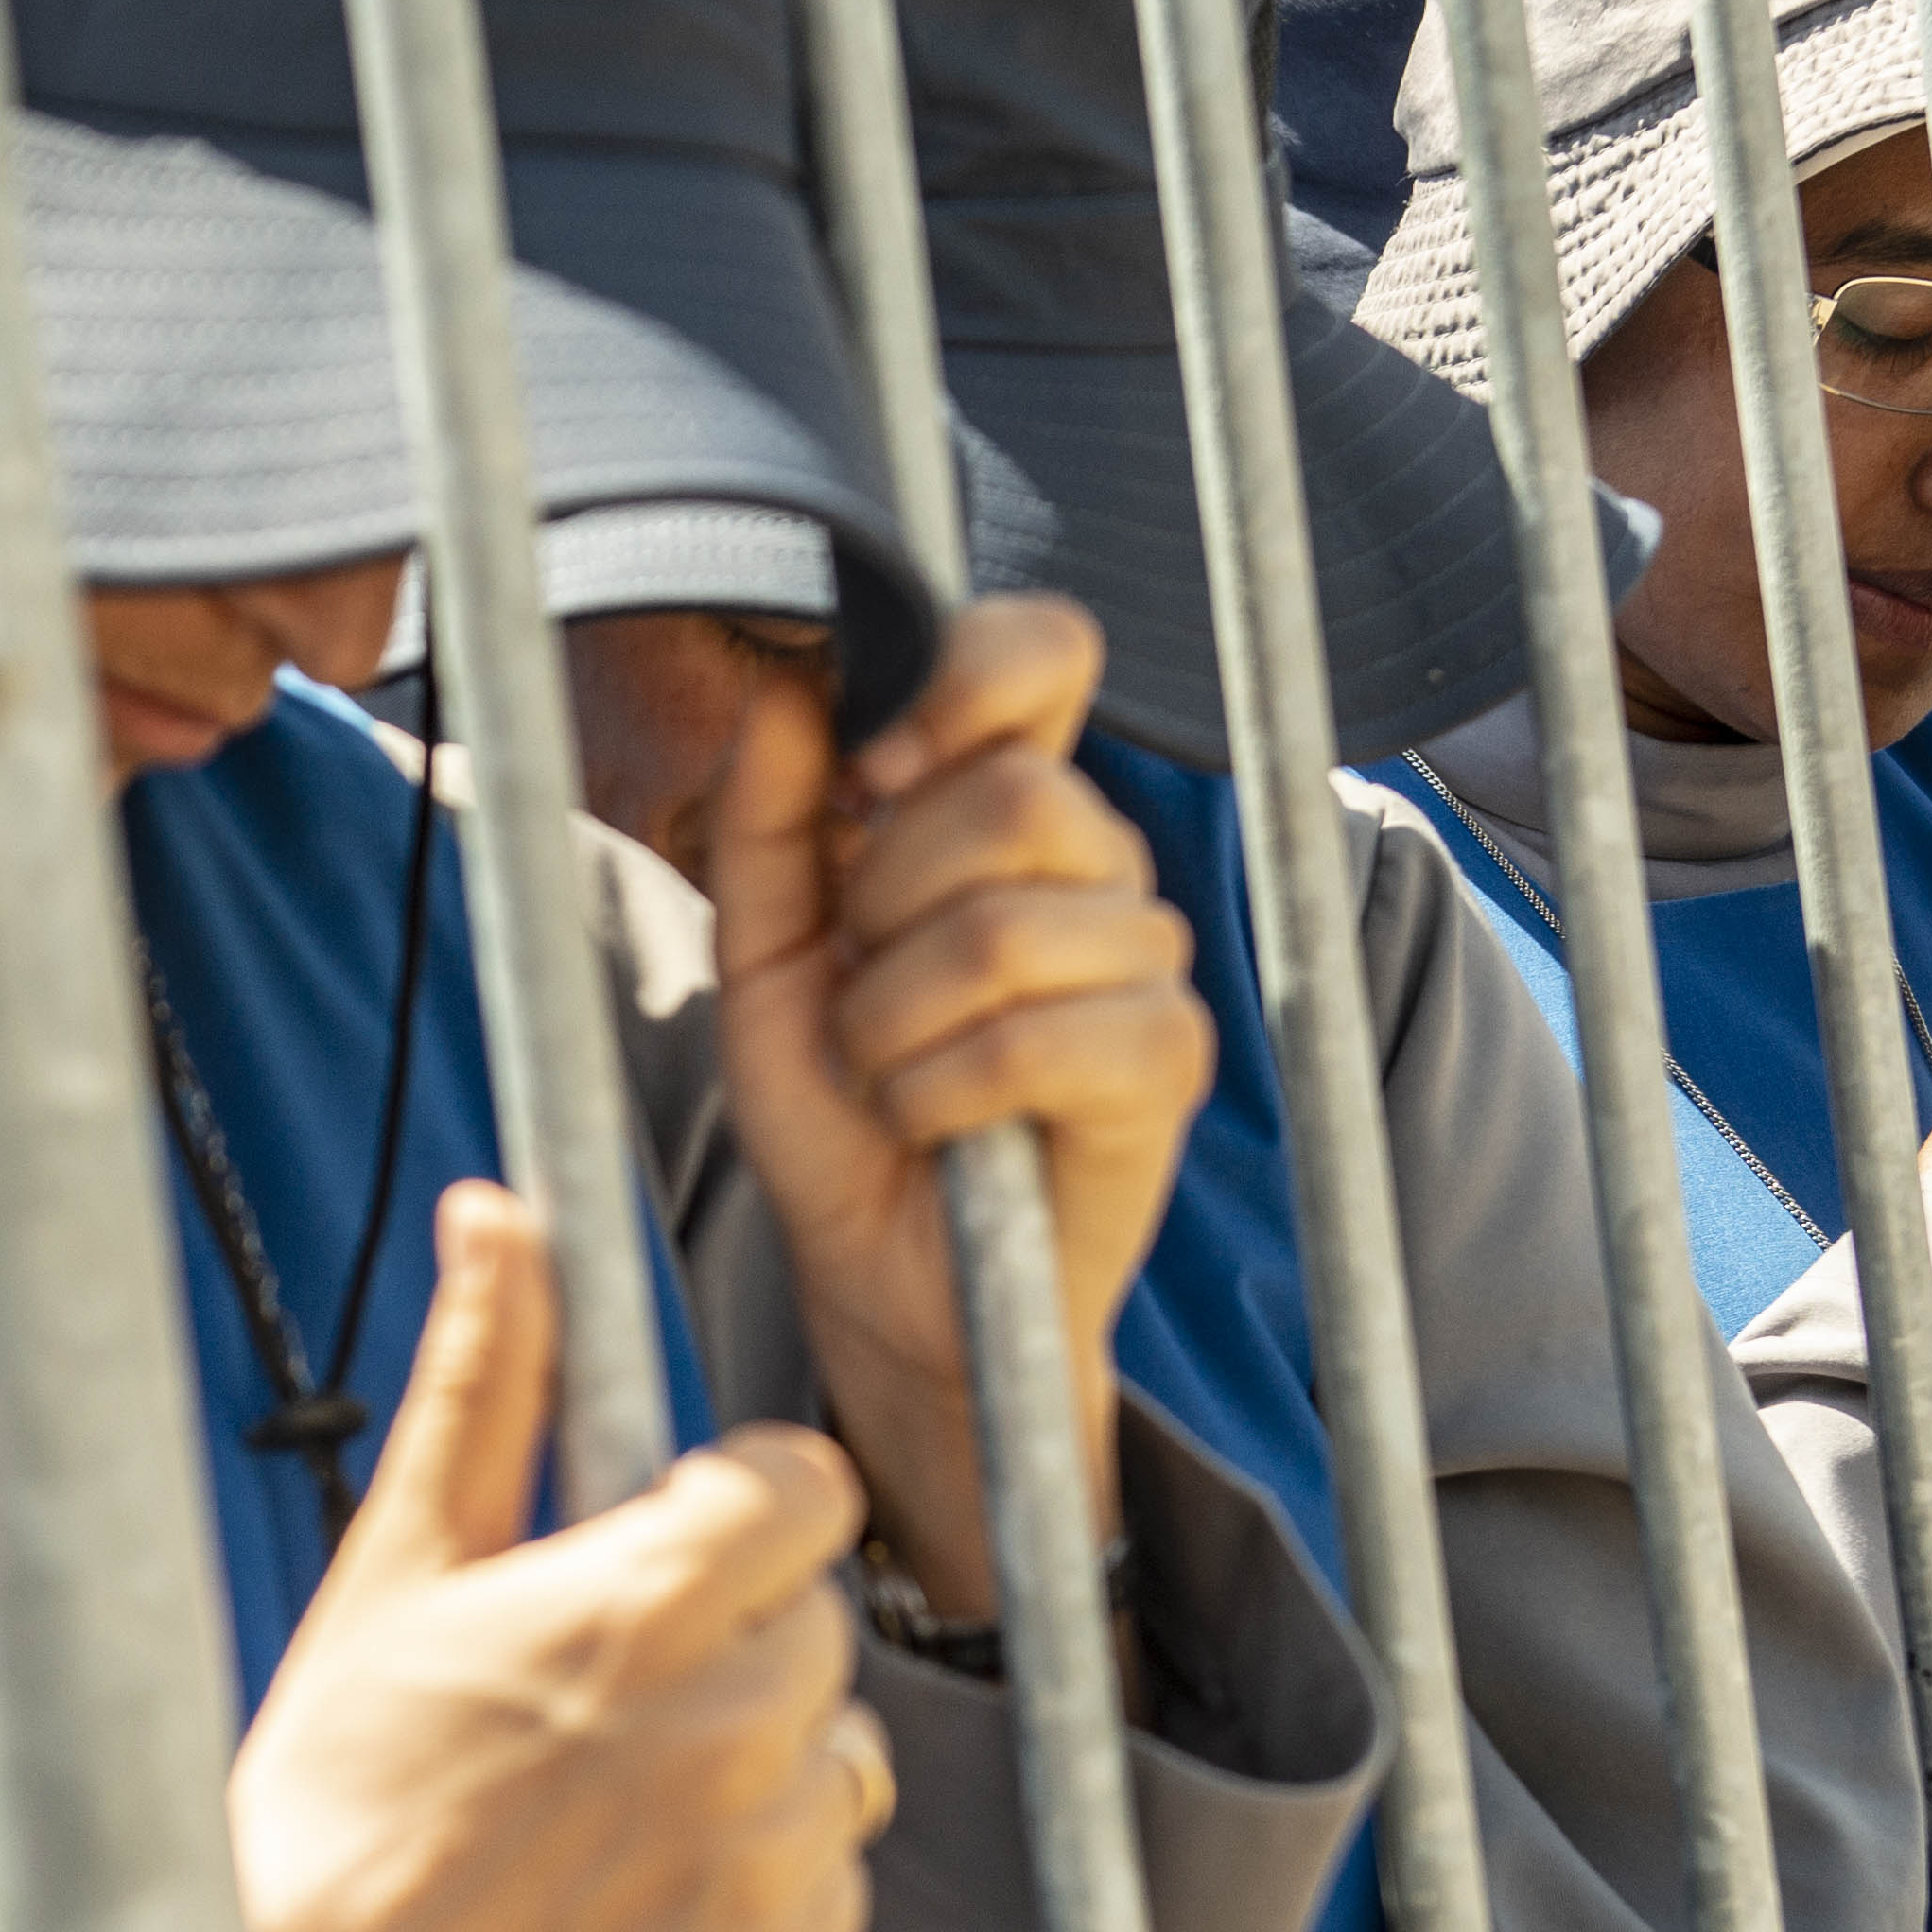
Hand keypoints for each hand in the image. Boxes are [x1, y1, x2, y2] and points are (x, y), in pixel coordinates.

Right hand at [231, 1184, 886, 1931]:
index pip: (807, 1491)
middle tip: (594, 1708)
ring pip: (836, 1763)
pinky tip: (629, 1907)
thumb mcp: (396, 1567)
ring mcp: (765, 1867)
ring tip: (606, 1817)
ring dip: (756, 1772)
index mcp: (643, 1604)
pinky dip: (755, 1895)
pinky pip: (830, 1894)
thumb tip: (499, 1215)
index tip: (663, 1556)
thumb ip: (484, 1380)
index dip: (737, 1512)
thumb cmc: (328, 1795)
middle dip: (732, 1646)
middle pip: (817, 1626)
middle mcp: (732, 1729)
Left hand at [705, 595, 1218, 1622]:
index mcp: (1002, 806)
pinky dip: (943, 1091)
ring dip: (894, 1021)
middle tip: (859, 988)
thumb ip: (769, 823)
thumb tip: (791, 689)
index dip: (961, 679)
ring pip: (1008, 927)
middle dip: (885, 906)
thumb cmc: (840, 1110)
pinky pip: (1042, 1036)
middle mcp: (1094, 862)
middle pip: (1012, 796)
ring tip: (886, 1073)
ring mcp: (1146, 958)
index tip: (868, 775)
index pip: (1040, 651)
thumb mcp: (763, 958)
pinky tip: (931, 1122)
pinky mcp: (1168, 1062)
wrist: (884, 1280)